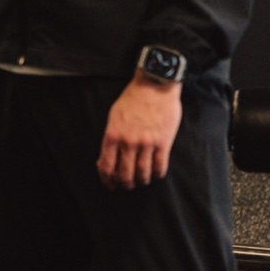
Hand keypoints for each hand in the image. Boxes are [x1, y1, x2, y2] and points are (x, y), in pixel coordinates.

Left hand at [96, 72, 182, 189]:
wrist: (154, 85)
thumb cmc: (133, 98)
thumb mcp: (114, 116)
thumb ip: (112, 137)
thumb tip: (108, 157)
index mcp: (112, 134)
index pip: (106, 166)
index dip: (107, 180)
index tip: (110, 184)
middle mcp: (128, 142)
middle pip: (124, 175)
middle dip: (125, 184)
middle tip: (127, 185)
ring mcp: (146, 143)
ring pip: (142, 174)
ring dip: (141, 181)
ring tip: (141, 180)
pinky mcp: (163, 142)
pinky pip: (160, 167)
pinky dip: (157, 174)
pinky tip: (155, 173)